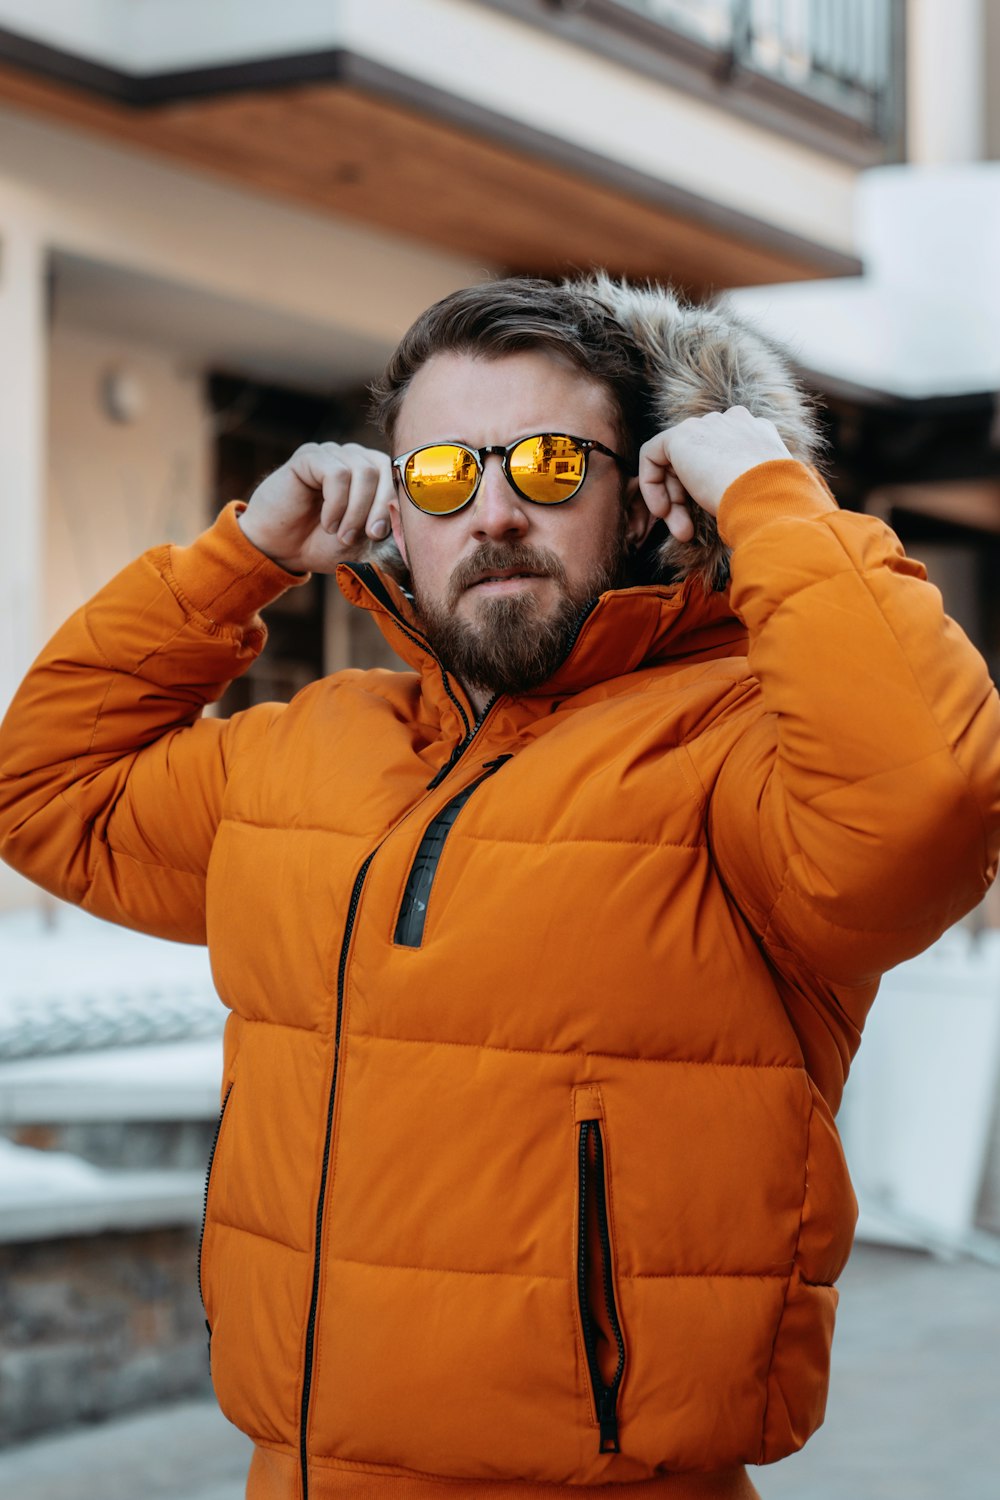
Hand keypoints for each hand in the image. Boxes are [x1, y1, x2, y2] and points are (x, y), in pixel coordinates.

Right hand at [238, 442, 394, 573]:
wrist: (281, 549)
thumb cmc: (323, 545)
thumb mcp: (365, 544)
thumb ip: (390, 535)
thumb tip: (416, 527)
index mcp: (373, 474)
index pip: (399, 476)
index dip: (397, 504)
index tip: (387, 534)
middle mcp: (354, 458)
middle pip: (383, 470)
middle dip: (380, 508)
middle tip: (370, 536)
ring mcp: (332, 453)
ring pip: (362, 472)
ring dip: (355, 511)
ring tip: (341, 534)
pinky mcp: (310, 456)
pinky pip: (336, 474)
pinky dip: (336, 504)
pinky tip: (326, 522)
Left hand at [638, 407, 791, 541]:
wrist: (767, 496)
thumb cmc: (772, 504)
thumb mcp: (762, 492)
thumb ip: (744, 486)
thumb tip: (727, 503)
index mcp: (758, 434)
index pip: (723, 456)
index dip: (710, 490)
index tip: (711, 517)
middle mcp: (733, 422)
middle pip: (698, 459)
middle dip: (688, 499)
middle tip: (688, 532)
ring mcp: (708, 425)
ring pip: (677, 461)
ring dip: (673, 500)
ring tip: (681, 531)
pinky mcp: (682, 435)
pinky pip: (652, 455)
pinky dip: (652, 484)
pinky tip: (663, 511)